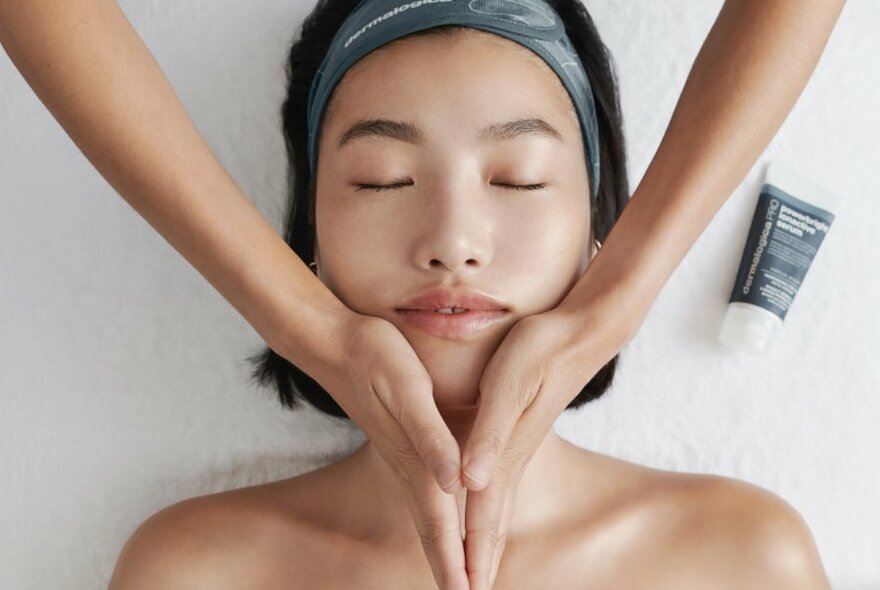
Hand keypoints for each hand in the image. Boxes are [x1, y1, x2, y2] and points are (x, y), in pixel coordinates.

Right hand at [308, 312, 469, 589]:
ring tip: (456, 575)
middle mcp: (409, 465)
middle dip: (449, 569)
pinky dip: (433, 516)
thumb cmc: (376, 360)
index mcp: (417, 459)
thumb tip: (454, 482)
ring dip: (442, 548)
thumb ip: (431, 437)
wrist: (337, 342)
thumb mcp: (410, 391)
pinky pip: (421, 491)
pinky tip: (439, 515)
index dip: (455, 562)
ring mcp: (402, 456)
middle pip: (431, 529)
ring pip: (425, 513)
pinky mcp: (399, 442)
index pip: (440, 524)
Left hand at [461, 309, 624, 589]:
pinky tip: (485, 508)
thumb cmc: (540, 354)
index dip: (470, 560)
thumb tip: (471, 481)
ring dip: (484, 542)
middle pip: (491, 524)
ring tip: (476, 571)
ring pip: (495, 507)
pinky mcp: (518, 434)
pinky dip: (489, 510)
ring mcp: (516, 449)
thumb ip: (489, 435)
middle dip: (479, 564)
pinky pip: (499, 485)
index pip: (482, 520)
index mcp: (503, 456)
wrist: (579, 332)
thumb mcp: (507, 388)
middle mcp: (509, 460)